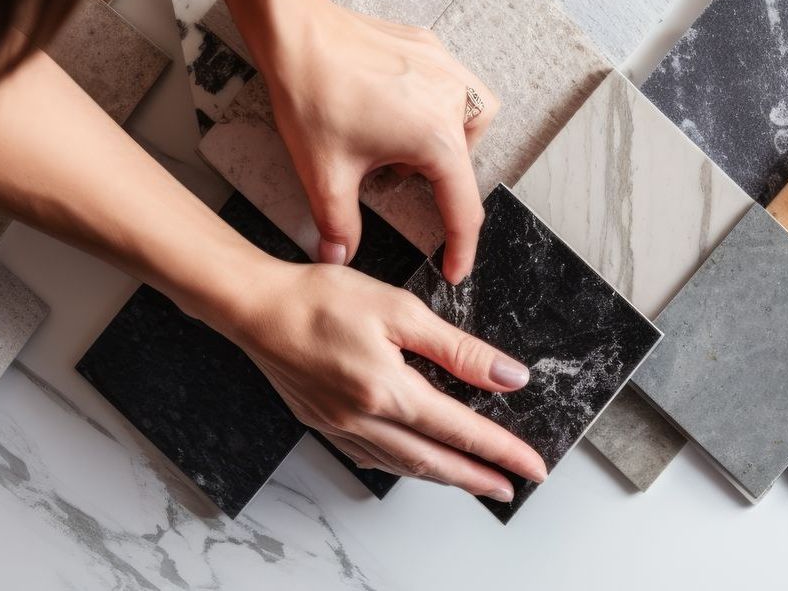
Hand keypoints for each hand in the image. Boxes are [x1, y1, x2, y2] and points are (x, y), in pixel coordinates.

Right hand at [228, 260, 547, 498]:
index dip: (502, 450)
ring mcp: (340, 426)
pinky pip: (372, 457)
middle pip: (435, 460)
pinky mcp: (322, 422)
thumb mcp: (399, 309)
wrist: (254, 305)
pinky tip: (412, 461)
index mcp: (388, 391)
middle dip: (477, 477)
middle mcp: (364, 419)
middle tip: (510, 488)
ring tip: (471, 479)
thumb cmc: (319, 298)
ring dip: (443, 475)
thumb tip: (506, 376)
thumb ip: (457, 349)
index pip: (461, 430)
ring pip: (403, 464)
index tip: (532, 466)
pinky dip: (403, 465)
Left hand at [239, 0, 497, 283]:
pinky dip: (434, 107)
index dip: (460, 248)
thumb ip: (339, 224)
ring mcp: (445, 67)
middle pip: (466, 163)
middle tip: (389, 178)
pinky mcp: (429, 47)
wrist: (296, 29)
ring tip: (398, 145)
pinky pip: (451, 85)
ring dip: (444, 143)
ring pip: (469, 119)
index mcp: (435, 138)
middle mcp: (452, 100)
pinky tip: (394, 109)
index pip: (462, 208)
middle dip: (434, 181)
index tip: (454, 270)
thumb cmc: (313, 92)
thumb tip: (340, 256)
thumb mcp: (324, 173)